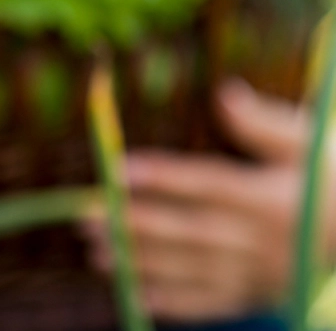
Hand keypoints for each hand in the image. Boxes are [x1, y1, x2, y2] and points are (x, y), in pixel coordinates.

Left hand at [81, 79, 332, 322]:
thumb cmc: (334, 178)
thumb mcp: (311, 145)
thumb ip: (265, 125)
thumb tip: (225, 93)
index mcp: (271, 198)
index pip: (208, 185)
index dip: (162, 177)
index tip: (118, 169)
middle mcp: (263, 240)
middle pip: (190, 232)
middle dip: (136, 226)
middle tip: (85, 218)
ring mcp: (261, 273)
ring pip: (193, 270)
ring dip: (143, 265)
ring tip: (97, 254)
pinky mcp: (260, 295)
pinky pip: (213, 302)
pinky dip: (175, 302)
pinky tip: (136, 294)